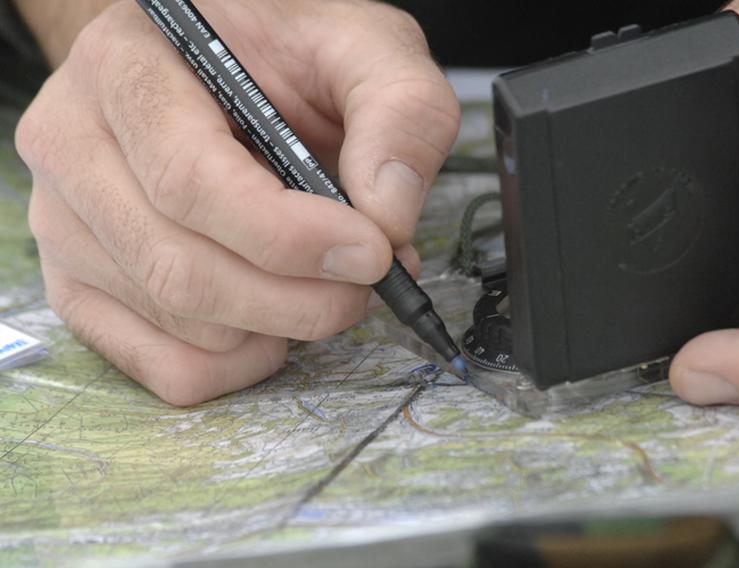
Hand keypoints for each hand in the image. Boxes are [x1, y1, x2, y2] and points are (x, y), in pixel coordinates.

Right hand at [15, 0, 458, 404]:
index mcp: (128, 67)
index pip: (189, 178)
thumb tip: (388, 218)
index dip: (288, 236)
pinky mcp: (85, 287)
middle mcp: (74, 146)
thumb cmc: (279, 53)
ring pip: (176, 323)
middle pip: (177, 267)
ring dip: (278, 328)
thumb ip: (397, 114)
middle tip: (366, 285)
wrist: (218, 66)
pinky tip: (277, 325)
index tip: (370, 252)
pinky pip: (164, 365)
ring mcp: (68, 224)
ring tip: (328, 286)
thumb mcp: (362, 50)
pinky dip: (240, 365)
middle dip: (297, 299)